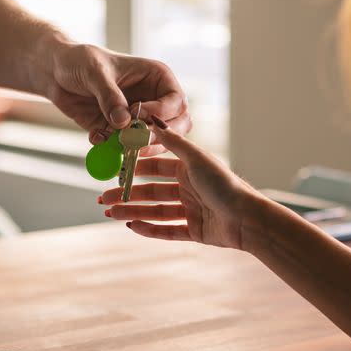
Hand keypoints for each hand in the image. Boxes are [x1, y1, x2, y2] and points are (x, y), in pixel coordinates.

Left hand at [47, 43, 190, 145]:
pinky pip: (127, 148)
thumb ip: (110, 97)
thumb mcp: (95, 72)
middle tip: (135, 140)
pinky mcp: (122, 133)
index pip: (176, 101)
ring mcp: (139, 119)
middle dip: (158, 136)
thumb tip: (124, 123)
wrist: (55, 72)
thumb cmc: (79, 60)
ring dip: (138, 147)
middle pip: (176, 126)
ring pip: (157, 142)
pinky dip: (114, 150)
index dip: (162, 113)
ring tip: (115, 142)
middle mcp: (154, 100)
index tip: (139, 114)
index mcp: (157, 78)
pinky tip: (97, 137)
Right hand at [99, 116, 262, 248]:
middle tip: (103, 198)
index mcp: (189, 170)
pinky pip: (167, 231)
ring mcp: (191, 211)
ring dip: (133, 212)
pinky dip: (149, 229)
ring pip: (155, 212)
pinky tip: (131, 226)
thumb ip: (173, 142)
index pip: (155, 169)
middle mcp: (189, 189)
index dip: (134, 170)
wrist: (247, 218)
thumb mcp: (196, 159)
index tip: (114, 171)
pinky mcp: (195, 231)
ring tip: (110, 213)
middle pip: (151, 192)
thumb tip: (151, 119)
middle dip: (127, 195)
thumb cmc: (224, 184)